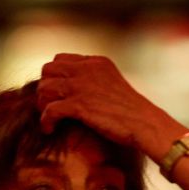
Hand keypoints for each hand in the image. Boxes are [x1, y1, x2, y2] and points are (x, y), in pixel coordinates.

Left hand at [36, 54, 185, 157]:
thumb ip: (95, 81)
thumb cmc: (132, 112)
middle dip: (45, 90)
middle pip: (48, 71)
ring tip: (49, 119)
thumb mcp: (113, 86)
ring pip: (45, 88)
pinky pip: (50, 109)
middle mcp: (87, 69)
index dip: (54, 78)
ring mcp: (83, 86)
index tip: (56, 95)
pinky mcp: (80, 105)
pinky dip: (46, 121)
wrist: (146, 124)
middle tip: (49, 107)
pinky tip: (50, 129)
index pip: (60, 60)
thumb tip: (76, 90)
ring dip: (43, 105)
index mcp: (96, 62)